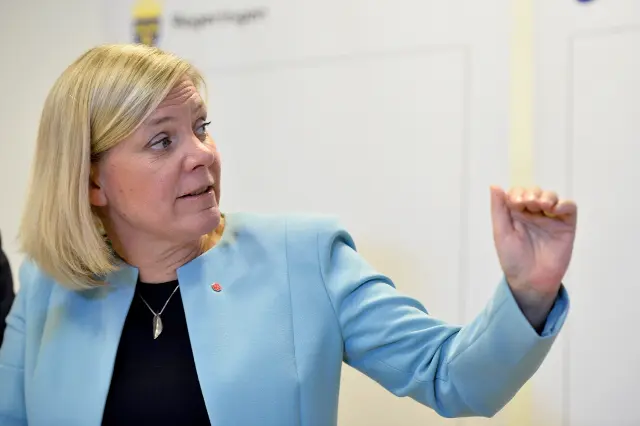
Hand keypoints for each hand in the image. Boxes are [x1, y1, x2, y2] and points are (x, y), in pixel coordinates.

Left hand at [490, 185, 576, 329]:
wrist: (530, 280)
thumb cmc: (513, 259)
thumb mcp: (501, 232)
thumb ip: (498, 209)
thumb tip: (494, 186)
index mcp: (516, 214)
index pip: (518, 192)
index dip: (517, 193)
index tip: (515, 202)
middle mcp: (533, 213)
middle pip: (535, 191)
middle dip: (532, 193)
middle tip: (529, 203)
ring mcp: (550, 218)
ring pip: (551, 196)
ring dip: (547, 196)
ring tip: (542, 205)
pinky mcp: (566, 225)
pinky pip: (569, 207)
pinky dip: (564, 204)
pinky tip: (555, 209)